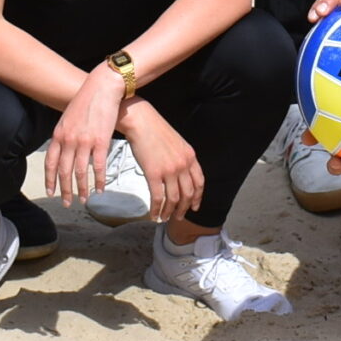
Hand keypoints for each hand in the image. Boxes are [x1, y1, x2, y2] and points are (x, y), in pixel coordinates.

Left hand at [43, 64, 127, 208]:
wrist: (102, 87)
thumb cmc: (86, 100)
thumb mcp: (67, 117)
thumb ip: (63, 134)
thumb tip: (60, 150)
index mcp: (59, 134)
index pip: (50, 163)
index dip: (50, 180)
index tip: (51, 192)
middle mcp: (69, 140)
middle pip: (64, 171)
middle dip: (65, 190)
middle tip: (67, 203)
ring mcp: (85, 141)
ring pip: (81, 172)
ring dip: (82, 189)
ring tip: (83, 199)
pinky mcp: (101, 141)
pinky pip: (99, 167)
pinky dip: (99, 180)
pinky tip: (100, 189)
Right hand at [116, 101, 205, 223]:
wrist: (141, 122)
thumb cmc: (155, 130)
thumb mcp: (177, 142)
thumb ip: (182, 158)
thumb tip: (181, 174)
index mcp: (190, 156)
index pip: (199, 182)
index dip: (197, 197)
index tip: (194, 206)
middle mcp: (183, 164)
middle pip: (188, 194)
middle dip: (183, 208)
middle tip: (178, 217)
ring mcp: (169, 170)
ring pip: (173, 199)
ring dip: (169, 212)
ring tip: (164, 218)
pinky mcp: (154, 174)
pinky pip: (158, 198)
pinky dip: (156, 209)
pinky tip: (153, 215)